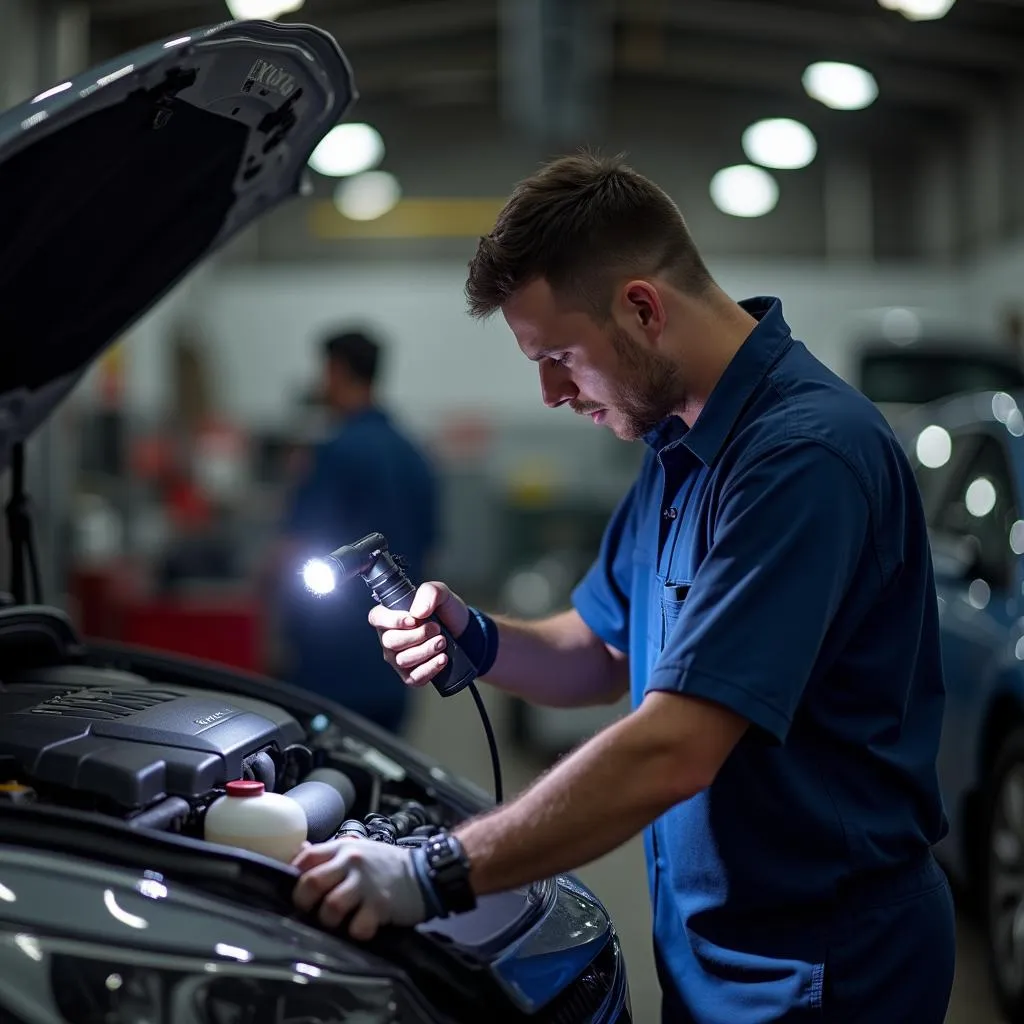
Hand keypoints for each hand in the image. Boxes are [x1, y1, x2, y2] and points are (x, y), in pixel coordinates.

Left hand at [292, 838, 428, 939]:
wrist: (423, 873)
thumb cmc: (384, 865)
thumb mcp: (357, 850)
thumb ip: (329, 854)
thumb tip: (299, 854)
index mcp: (343, 847)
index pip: (306, 857)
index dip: (294, 876)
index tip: (298, 890)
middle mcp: (352, 862)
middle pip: (312, 883)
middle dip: (305, 902)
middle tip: (312, 910)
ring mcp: (366, 884)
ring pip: (331, 908)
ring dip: (329, 921)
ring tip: (339, 921)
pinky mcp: (380, 906)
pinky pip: (357, 928)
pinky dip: (356, 932)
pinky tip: (362, 926)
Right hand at [368, 582, 469, 687]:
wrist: (461, 630)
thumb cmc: (444, 610)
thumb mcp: (440, 592)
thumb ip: (429, 592)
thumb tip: (418, 612)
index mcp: (389, 616)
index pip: (376, 618)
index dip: (393, 621)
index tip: (414, 620)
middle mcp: (389, 639)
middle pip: (391, 642)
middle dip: (417, 636)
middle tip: (436, 628)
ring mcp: (398, 658)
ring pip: (403, 660)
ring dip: (426, 650)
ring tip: (442, 641)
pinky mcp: (410, 674)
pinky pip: (413, 677)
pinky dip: (430, 668)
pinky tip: (442, 658)